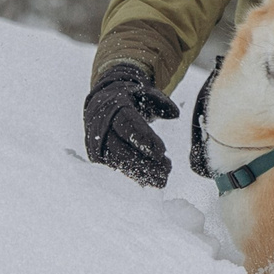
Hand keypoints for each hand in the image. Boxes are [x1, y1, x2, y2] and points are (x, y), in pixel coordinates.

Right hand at [83, 62, 177, 186]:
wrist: (101, 103)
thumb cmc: (128, 99)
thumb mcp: (144, 93)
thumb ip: (161, 101)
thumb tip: (175, 114)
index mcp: (113, 106)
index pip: (127, 123)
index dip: (143, 137)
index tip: (162, 151)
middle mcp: (102, 126)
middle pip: (122, 148)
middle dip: (145, 161)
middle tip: (167, 168)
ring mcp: (99, 143)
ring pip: (119, 162)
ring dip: (142, 172)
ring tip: (163, 179)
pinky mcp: (100, 156)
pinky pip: (118, 167)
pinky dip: (134, 175)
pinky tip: (150, 181)